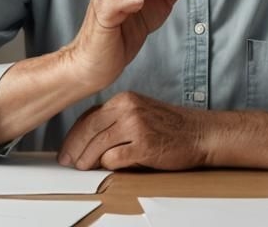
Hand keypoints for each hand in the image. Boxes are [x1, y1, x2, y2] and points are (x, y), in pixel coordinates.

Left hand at [58, 92, 207, 170]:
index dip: (73, 135)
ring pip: (97, 145)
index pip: (88, 117)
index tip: (68, 148)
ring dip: (87, 160)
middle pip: (88, 130)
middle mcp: (129, 108)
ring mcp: (136, 126)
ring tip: (84, 167)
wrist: (200, 133)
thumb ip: (115, 119)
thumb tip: (87, 138)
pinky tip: (111, 166)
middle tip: (68, 161)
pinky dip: (108, 165)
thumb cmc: (171, 126)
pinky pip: (114, 159)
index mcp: (125, 99)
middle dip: (74, 149)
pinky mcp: (144, 145)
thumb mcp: (140, 111)